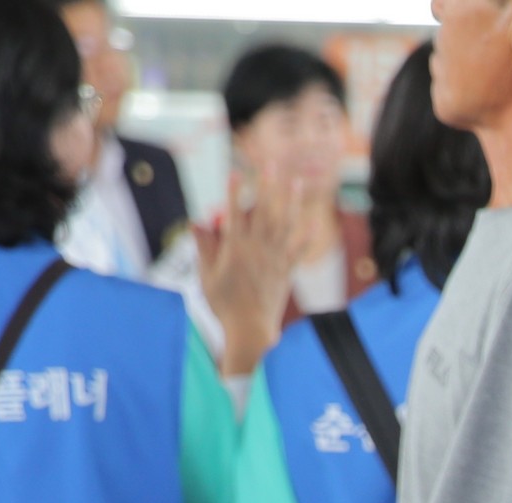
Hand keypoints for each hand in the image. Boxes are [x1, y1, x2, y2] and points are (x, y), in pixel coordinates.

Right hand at [200, 170, 308, 374]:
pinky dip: (307, 237)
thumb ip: (204, 248)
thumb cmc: (224, 305)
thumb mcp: (206, 276)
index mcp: (235, 248)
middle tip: (271, 164)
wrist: (251, 330)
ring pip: (285, 224)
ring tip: (296, 181)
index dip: (235, 190)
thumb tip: (196, 223)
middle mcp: (258, 249)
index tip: (236, 171)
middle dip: (267, 185)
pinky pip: (299, 250)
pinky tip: (315, 223)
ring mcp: (275, 259)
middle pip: (264, 210)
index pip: (235, 212)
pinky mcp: (286, 271)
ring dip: (291, 201)